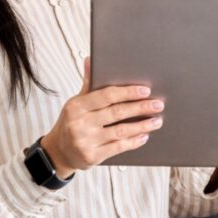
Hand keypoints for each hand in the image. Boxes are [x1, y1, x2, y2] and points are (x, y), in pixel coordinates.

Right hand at [40, 58, 164, 177]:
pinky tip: (144, 136)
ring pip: (121, 131)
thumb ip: (88, 84)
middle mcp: (80, 123)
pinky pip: (118, 147)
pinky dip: (134, 141)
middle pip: (117, 112)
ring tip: (157, 121)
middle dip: (140, 108)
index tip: (145, 91)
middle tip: (158, 104)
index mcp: (77, 106)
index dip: (128, 92)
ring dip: (142, 125)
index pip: (106, 95)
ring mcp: (86, 141)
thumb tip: (90, 60)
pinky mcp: (92, 156)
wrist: (58, 152)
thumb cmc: (71, 122)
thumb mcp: (76, 103)